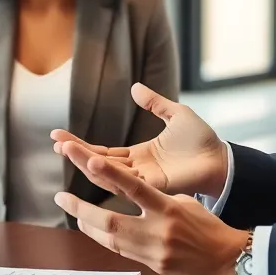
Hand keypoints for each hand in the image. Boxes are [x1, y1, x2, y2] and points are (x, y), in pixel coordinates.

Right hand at [51, 83, 227, 196]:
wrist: (222, 160)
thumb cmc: (202, 141)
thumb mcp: (175, 114)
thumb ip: (155, 102)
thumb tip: (134, 87)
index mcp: (139, 155)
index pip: (103, 151)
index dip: (81, 145)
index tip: (58, 136)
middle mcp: (136, 170)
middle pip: (98, 163)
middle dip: (75, 152)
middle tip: (54, 141)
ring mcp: (142, 181)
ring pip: (105, 172)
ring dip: (84, 160)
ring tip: (64, 148)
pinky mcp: (151, 187)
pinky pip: (123, 182)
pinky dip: (105, 172)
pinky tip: (90, 161)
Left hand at [53, 149, 246, 274]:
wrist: (227, 260)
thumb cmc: (209, 228)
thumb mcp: (186, 203)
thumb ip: (158, 198)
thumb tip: (134, 193)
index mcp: (168, 208)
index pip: (134, 187)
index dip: (110, 174)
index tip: (89, 161)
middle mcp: (158, 230)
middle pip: (110, 220)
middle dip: (81, 209)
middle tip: (62, 198)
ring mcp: (153, 251)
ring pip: (110, 239)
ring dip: (88, 226)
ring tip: (73, 213)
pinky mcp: (153, 266)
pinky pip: (122, 252)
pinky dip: (106, 240)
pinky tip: (95, 231)